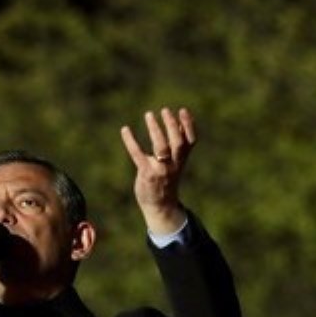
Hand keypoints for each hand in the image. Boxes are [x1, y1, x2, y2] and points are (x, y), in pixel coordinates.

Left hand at [119, 106, 193, 235]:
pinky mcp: (146, 174)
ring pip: (161, 148)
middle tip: (164, 110)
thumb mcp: (177, 162)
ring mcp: (161, 170)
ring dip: (155, 130)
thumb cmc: (167, 179)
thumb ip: (179, 144)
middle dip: (172, 126)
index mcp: (182, 160)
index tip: (182, 110)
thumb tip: (180, 121)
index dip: (188, 125)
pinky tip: (125, 129)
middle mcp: (174, 164)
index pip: (190, 141)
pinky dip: (131, 141)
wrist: (161, 206)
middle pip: (177, 143)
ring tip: (149, 115)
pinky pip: (138, 155)